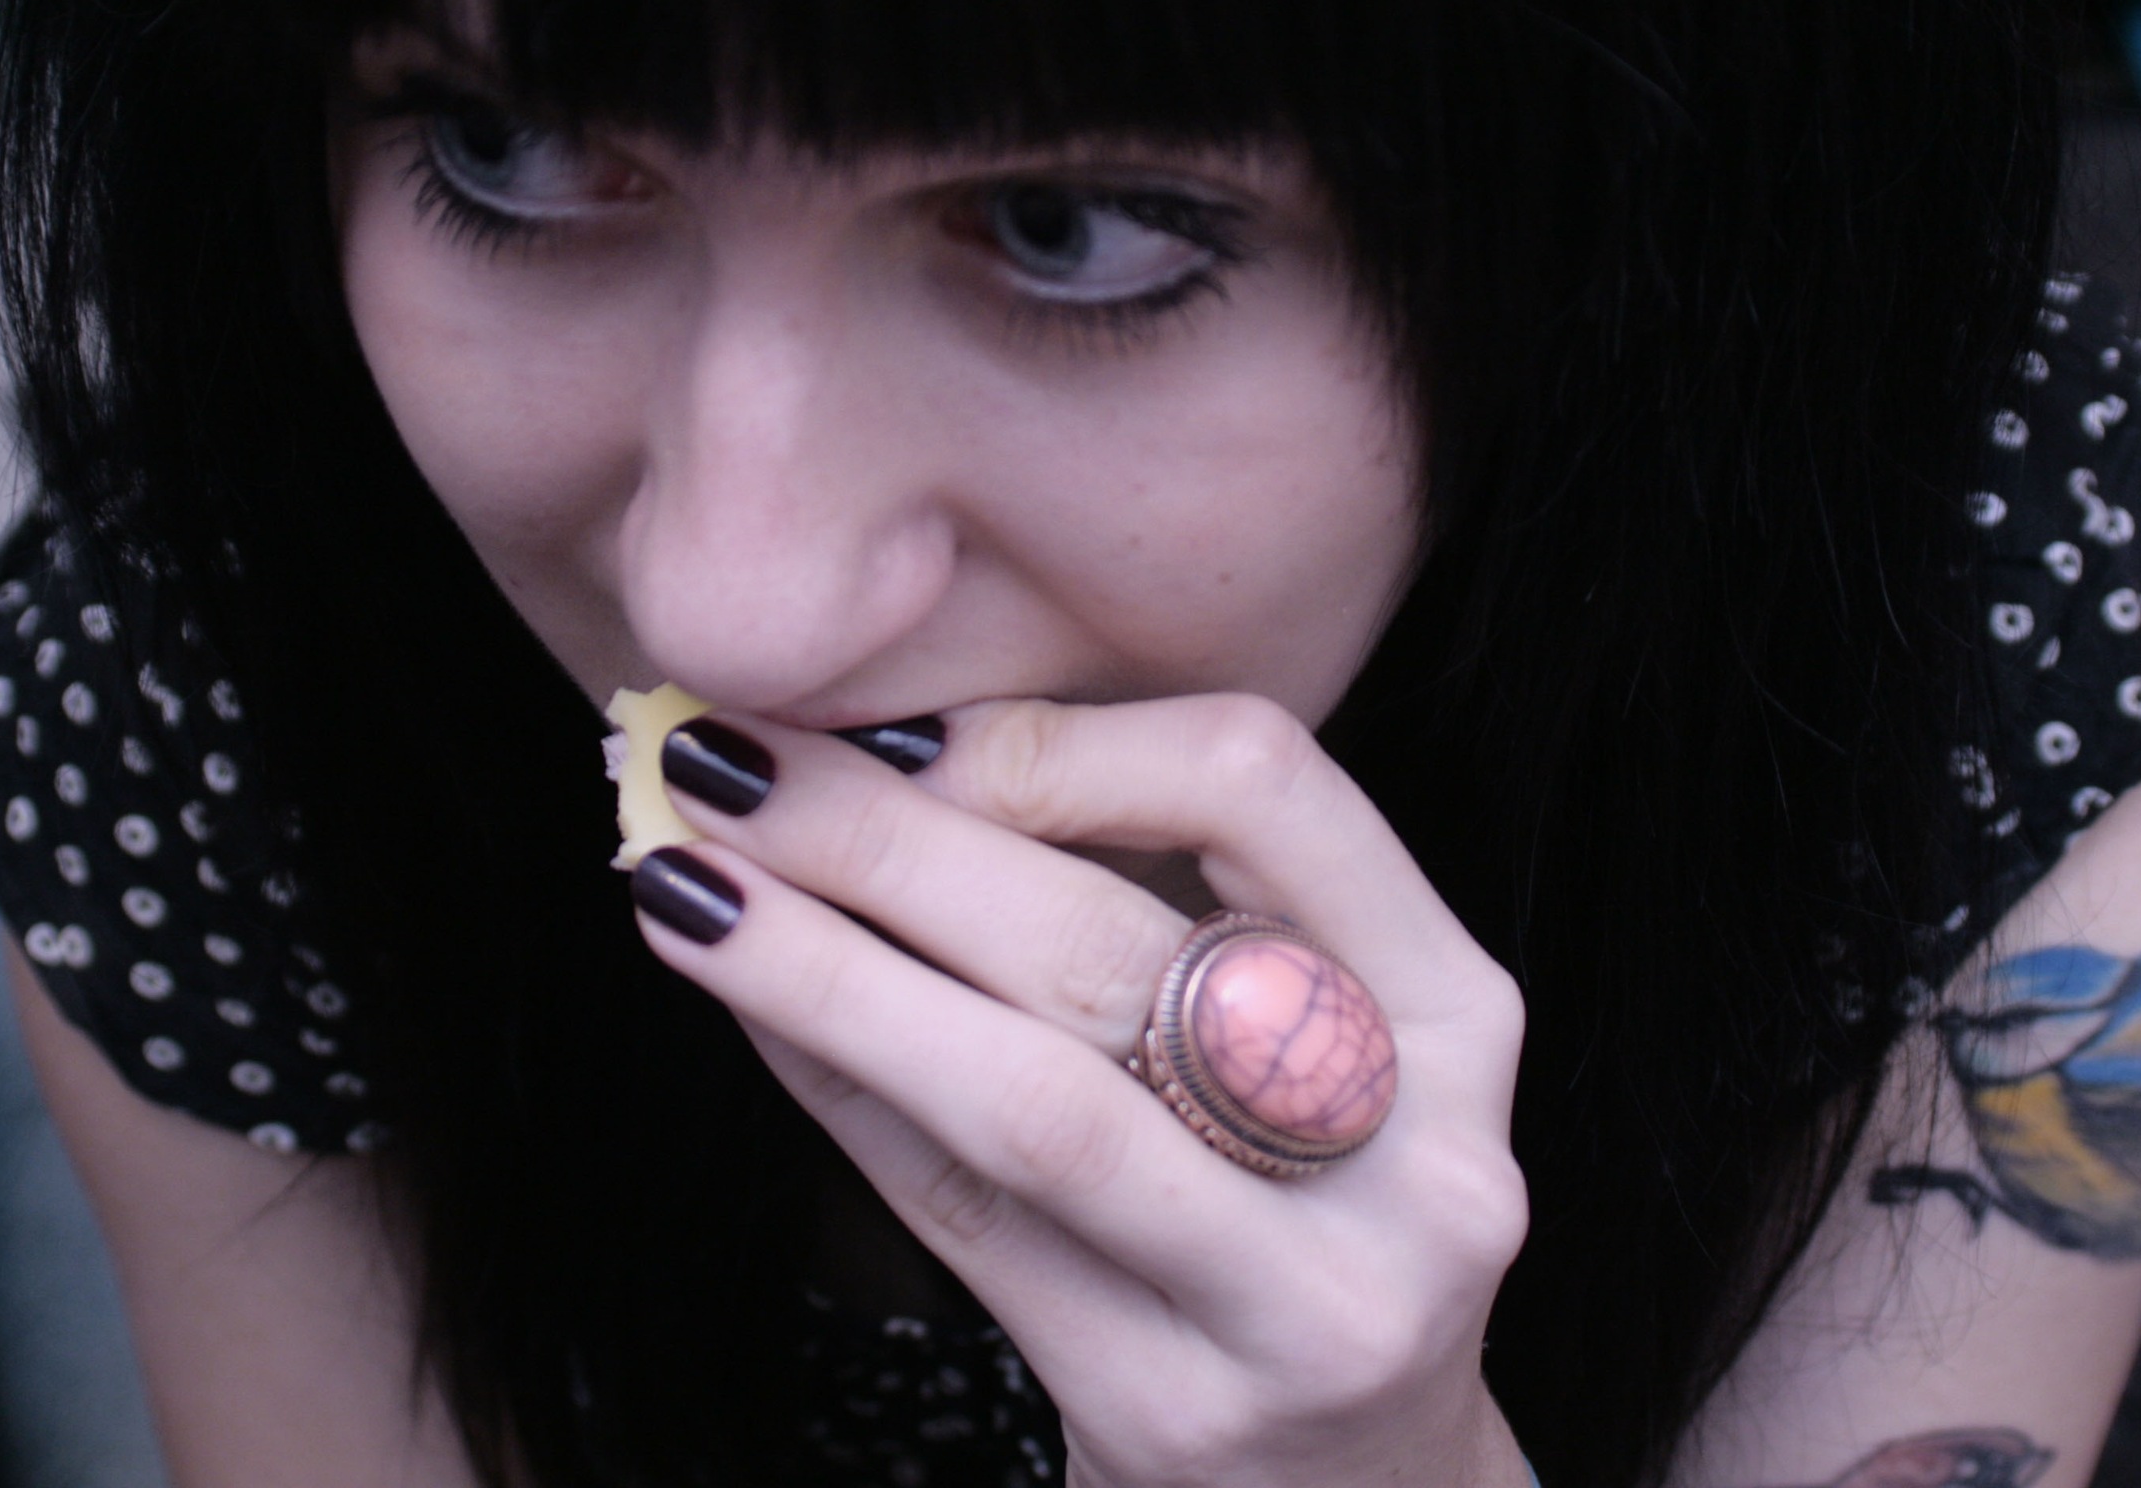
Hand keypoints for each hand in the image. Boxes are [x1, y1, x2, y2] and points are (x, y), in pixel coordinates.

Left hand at [632, 693, 1532, 1487]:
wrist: (1359, 1485)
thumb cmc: (1304, 1193)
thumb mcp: (1306, 1024)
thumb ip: (1165, 886)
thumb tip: (883, 744)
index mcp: (1457, 1008)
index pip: (1261, 788)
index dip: (1056, 742)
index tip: (892, 729)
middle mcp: (1416, 1156)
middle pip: (1112, 948)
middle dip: (885, 840)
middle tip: (719, 765)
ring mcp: (1303, 1304)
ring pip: (1026, 1100)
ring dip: (825, 972)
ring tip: (684, 881)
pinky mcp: (1174, 1411)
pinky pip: (963, 1218)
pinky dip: (839, 1090)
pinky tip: (749, 1006)